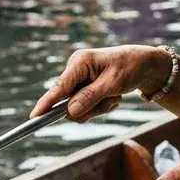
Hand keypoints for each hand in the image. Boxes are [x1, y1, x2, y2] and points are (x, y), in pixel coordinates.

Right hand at [32, 45, 171, 120]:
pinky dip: (103, 104)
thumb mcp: (113, 84)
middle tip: (110, 100)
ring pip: (80, 107)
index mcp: (79, 62)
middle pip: (70, 102)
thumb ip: (90, 97)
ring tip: (115, 95)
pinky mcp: (86, 86)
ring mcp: (81, 79)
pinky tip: (114, 94)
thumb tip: (69, 112)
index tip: (34, 117)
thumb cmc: (130, 68)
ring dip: (99, 106)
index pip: (59, 87)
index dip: (46, 103)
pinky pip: (88, 106)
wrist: (145, 64)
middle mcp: (76, 70)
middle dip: (91, 107)